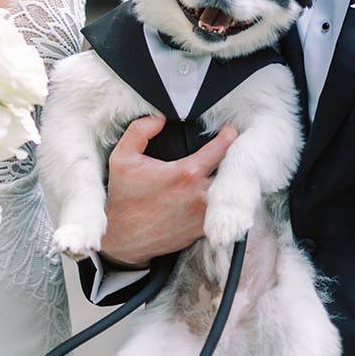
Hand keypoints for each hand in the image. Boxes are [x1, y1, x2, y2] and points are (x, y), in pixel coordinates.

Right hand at [101, 116, 238, 266]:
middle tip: (232, 150)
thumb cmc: (124, 198)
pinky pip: (221, 211)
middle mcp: (200, 195)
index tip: (230, 130)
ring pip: (228, 193)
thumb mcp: (122, 158)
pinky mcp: (203, 230)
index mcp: (185, 173)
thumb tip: (159, 117)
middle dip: (232, 159)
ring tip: (225, 170)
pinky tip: (214, 193)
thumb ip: (140, 131)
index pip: (221, 149)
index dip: (229, 136)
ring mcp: (204, 215)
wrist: (124, 238)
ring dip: (228, 181)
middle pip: (230, 171)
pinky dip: (220, 201)